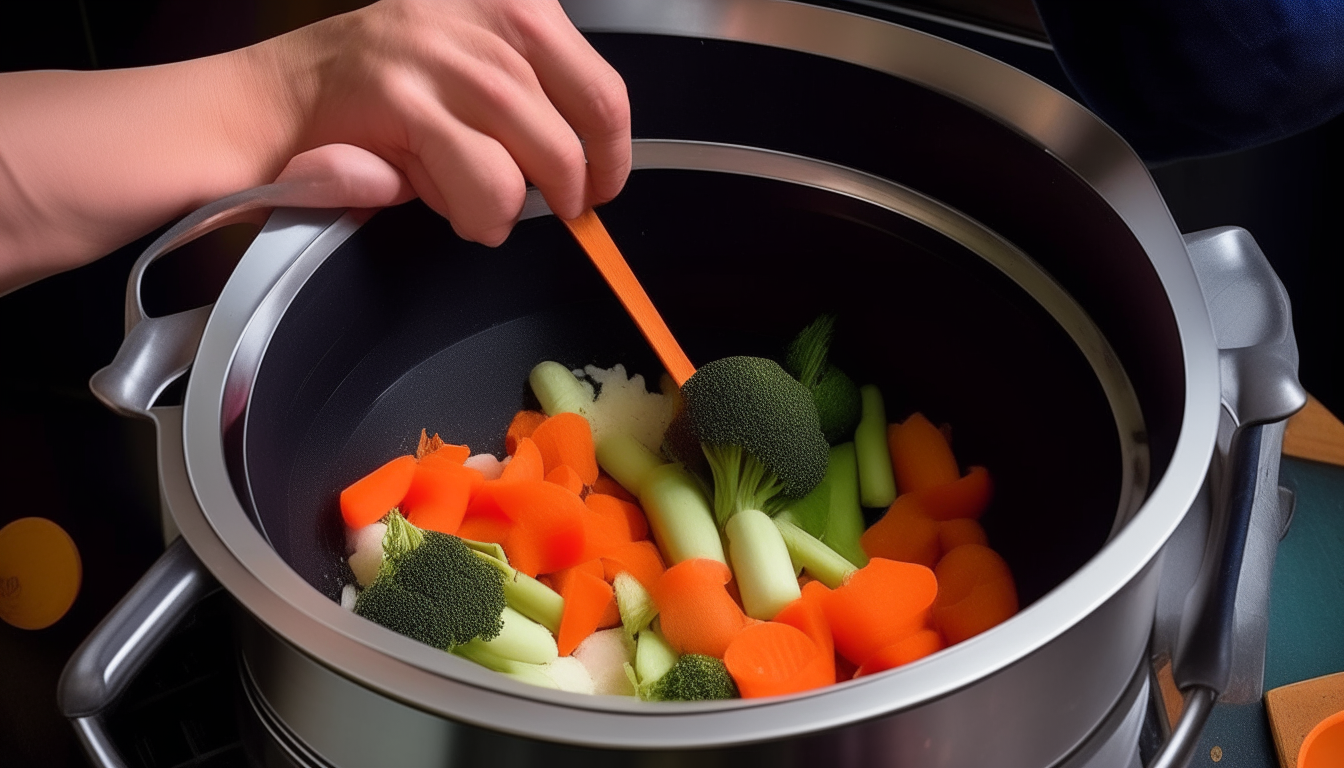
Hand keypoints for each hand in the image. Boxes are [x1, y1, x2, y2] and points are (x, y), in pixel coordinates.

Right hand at [267, 0, 631, 244]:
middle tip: (539, 207)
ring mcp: (448, 54)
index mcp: (516, 1)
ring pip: (539, 167)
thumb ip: (538, 101)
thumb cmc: (383, 94)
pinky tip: (439, 195)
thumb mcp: (479, 69)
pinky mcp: (409, 98)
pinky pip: (488, 188)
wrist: (280, 100)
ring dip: (509, 206)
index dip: (611, 155)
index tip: (601, 183)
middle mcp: (488, 14)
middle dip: (567, 193)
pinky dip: (476, 215)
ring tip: (469, 196)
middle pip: (580, 136)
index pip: (603, 91)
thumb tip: (593, 163)